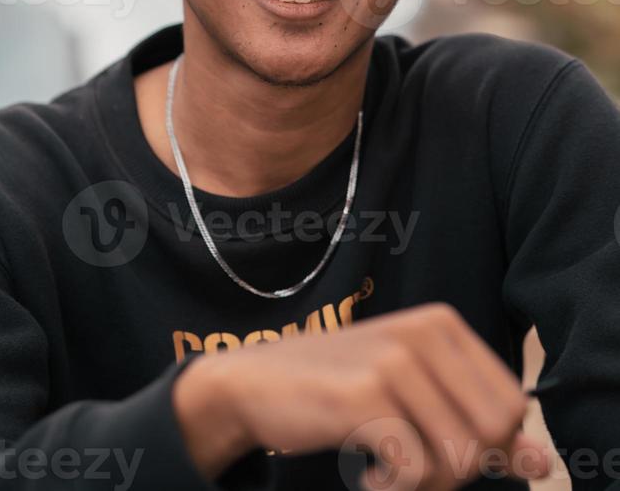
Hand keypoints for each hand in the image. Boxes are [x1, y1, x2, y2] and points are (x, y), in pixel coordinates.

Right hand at [173, 302, 552, 489]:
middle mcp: (425, 334)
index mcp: (442, 325)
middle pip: (493, 435)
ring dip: (425, 484)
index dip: (489, 447)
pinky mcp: (366, 397)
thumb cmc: (339, 390)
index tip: (441, 449)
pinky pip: (415, 470)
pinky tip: (369, 475)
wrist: (255, 382)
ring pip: (459, 459)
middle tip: (415, 465)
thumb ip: (477, 427)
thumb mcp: (414, 397)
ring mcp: (395, 362)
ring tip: (389, 469)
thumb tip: (544, 461)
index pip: (512, 405)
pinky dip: (394, 488)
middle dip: (461, 469)